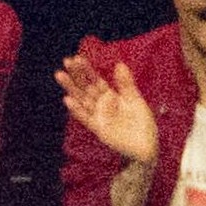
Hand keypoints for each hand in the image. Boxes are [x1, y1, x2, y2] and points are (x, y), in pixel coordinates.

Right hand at [58, 50, 161, 171]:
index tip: (76, 58)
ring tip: (60, 75)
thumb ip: (126, 84)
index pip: (95, 80)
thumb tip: (119, 64)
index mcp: (110, 96)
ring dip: (71, 88)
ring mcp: (98, 116)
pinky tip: (68, 100)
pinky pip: (86, 118)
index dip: (86, 70)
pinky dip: (77, 110)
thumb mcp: (135, 100)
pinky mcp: (99, 129)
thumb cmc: (142, 123)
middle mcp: (101, 105)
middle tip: (66, 61)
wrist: (146, 146)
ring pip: (82, 100)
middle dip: (76, 75)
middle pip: (85, 87)